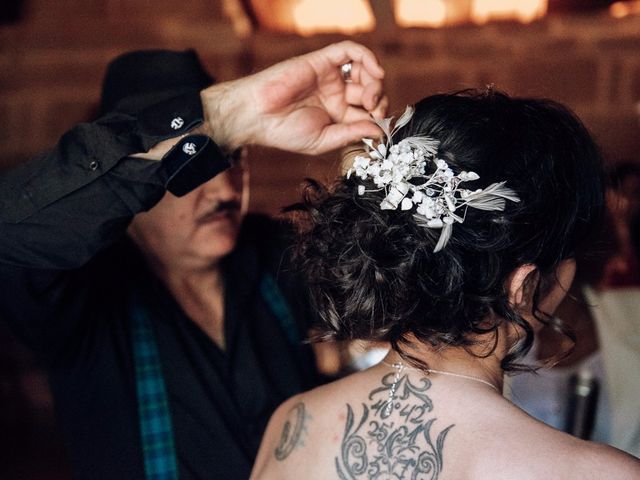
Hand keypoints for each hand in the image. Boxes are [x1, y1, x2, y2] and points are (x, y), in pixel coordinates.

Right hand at [202, 41, 386, 154]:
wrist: (258, 116)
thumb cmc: (283, 131)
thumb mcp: (324, 141)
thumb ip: (351, 134)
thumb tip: (378, 131)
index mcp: (336, 115)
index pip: (366, 113)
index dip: (378, 117)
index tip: (381, 126)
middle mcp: (335, 94)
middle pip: (369, 90)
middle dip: (379, 100)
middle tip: (375, 110)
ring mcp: (329, 77)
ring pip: (364, 70)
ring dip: (376, 81)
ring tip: (372, 96)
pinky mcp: (322, 61)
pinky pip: (350, 52)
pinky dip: (367, 57)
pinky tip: (376, 72)